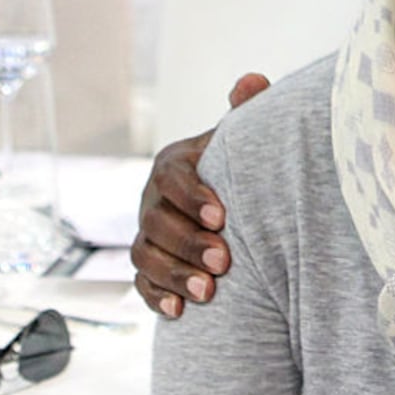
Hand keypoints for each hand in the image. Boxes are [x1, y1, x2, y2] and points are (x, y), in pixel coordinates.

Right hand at [131, 73, 269, 316]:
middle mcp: (152, 199)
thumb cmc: (235, 164)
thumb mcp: (238, 139)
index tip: (222, 215)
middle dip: (188, 244)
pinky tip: (180, 313)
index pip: (173, 178)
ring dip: (176, 275)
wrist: (224, 199)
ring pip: (146, 257)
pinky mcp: (148, 265)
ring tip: (210, 293)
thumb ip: (247, 112)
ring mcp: (147, 233)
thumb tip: (253, 81)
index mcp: (173, 164)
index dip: (193, 197)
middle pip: (157, 223)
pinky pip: (141, 284)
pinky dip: (157, 298)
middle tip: (225, 260)